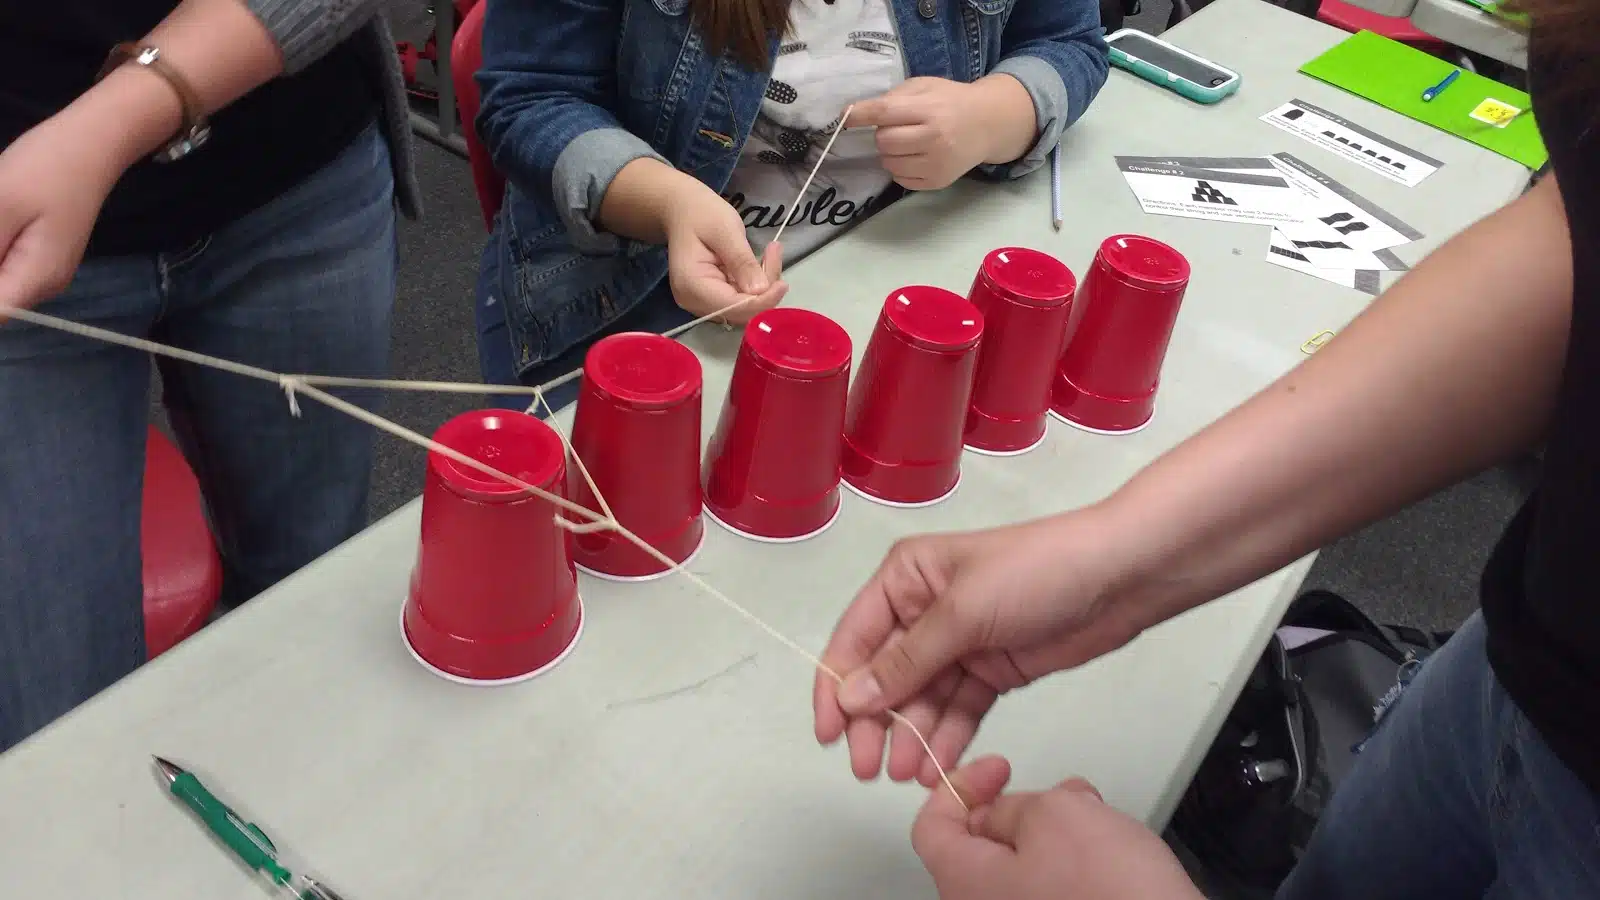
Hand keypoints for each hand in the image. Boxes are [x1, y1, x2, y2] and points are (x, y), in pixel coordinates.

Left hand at [0, 113, 124, 310]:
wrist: (91, 146)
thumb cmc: (45, 169)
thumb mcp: (0, 205)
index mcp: (36, 279)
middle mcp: (44, 285)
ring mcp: (44, 271)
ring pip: (0, 283)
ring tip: (1, 213)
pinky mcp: (41, 255)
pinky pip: (6, 265)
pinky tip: (1, 217)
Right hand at [663, 179, 785, 324]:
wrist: (682, 210)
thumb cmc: (700, 214)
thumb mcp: (725, 230)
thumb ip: (741, 261)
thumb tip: (760, 290)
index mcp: (692, 286)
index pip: (734, 307)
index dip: (762, 301)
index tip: (783, 283)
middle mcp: (695, 302)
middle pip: (741, 311)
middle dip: (765, 290)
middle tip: (774, 253)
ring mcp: (704, 302)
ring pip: (746, 307)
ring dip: (765, 285)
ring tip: (771, 252)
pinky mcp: (714, 298)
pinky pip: (743, 299)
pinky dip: (757, 283)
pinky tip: (762, 260)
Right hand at [813, 512, 1152, 785]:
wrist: (1120, 577)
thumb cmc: (1036, 572)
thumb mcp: (962, 612)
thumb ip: (906, 660)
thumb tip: (851, 697)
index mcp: (905, 578)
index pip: (854, 639)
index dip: (837, 688)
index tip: (829, 736)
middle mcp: (923, 609)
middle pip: (884, 676)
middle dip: (875, 723)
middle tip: (869, 769)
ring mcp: (960, 642)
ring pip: (922, 699)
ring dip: (911, 737)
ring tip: (906, 776)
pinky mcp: (992, 669)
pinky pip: (959, 709)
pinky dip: (947, 737)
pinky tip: (937, 767)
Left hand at [849, 76, 1021, 190]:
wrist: (987, 124)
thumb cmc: (950, 101)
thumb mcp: (925, 86)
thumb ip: (894, 97)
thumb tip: (856, 113)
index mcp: (930, 109)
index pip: (885, 113)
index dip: (860, 115)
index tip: (845, 117)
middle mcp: (934, 138)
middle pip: (883, 141)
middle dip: (883, 134)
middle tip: (898, 127)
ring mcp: (936, 164)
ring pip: (888, 163)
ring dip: (890, 153)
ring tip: (908, 142)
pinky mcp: (937, 182)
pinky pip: (900, 179)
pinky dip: (901, 168)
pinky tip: (917, 156)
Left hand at [914, 757, 1204, 899]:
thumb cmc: (1109, 891)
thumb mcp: (1053, 814)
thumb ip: (1013, 806)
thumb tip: (1005, 814)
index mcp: (964, 884)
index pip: (930, 829)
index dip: (959, 787)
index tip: (996, 768)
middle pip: (977, 850)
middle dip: (1015, 808)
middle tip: (1056, 792)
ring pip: (1018, 869)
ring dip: (1048, 833)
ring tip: (1093, 814)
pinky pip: (1048, 891)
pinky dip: (1068, 863)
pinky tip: (1106, 848)